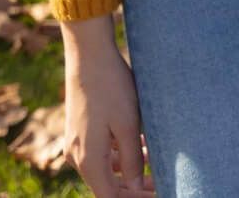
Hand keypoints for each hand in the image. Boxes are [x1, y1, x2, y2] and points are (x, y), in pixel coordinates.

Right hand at [62, 17, 154, 196]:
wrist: (89, 54)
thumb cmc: (111, 86)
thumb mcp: (128, 124)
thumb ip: (132, 160)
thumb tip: (136, 187)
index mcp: (87, 159)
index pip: (110, 196)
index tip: (159, 190)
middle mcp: (76, 156)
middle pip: (107, 185)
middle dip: (134, 186)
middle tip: (163, 180)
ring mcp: (76, 142)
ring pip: (104, 168)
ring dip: (129, 169)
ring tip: (156, 159)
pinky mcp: (80, 130)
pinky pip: (100, 152)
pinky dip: (120, 154)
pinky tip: (141, 144)